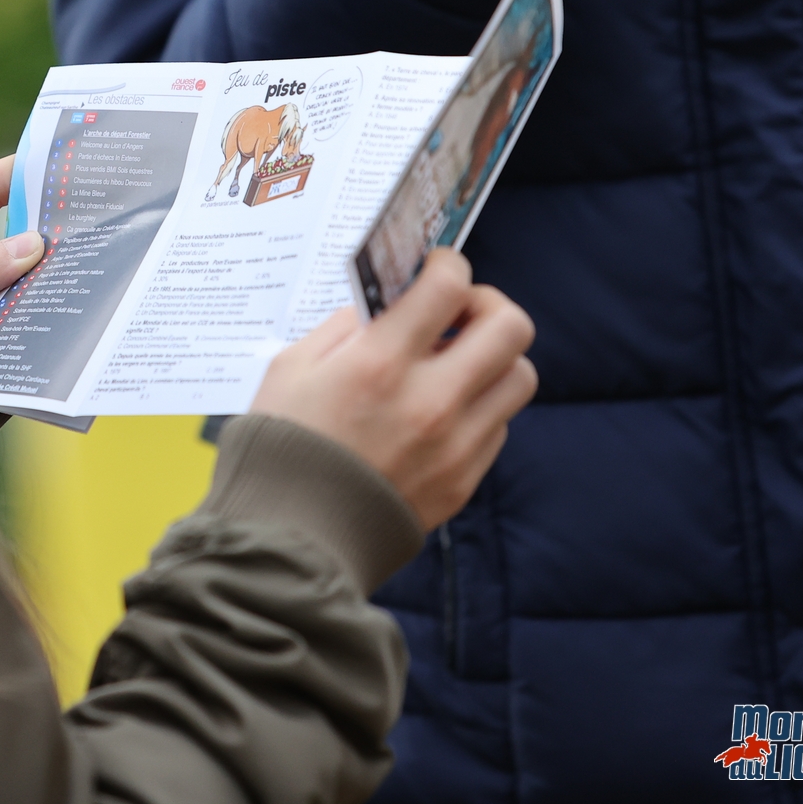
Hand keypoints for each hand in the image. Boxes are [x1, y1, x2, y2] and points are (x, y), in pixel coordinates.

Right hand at [249, 250, 537, 528]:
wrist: (291, 538)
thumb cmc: (282, 446)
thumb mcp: (292, 367)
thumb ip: (345, 327)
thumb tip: (388, 303)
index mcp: (379, 364)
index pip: (449, 286)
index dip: (448, 265)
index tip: (436, 269)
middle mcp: (428, 401)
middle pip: (511, 327)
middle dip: (488, 305)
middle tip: (459, 312)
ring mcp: (454, 445)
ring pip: (520, 377)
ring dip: (493, 359)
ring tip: (456, 363)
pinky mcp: (463, 480)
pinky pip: (498, 425)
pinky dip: (478, 407)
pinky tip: (441, 410)